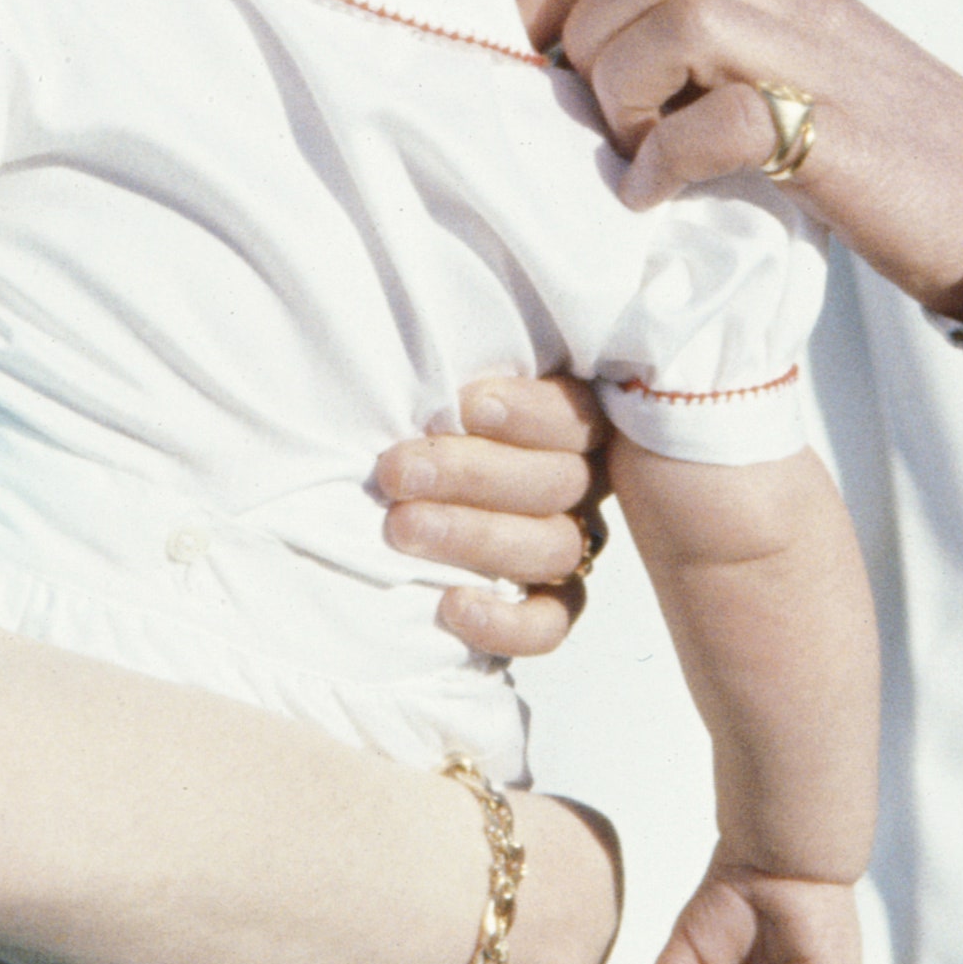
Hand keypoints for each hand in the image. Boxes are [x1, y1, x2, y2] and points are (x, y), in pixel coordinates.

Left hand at [376, 374, 615, 660]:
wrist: (386, 491)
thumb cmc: (409, 423)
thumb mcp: (432, 389)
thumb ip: (448, 381)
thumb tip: (417, 339)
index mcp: (565, 420)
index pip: (576, 416)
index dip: (528, 413)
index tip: (463, 405)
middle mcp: (576, 482)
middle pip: (558, 483)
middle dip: (472, 475)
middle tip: (397, 472)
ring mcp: (566, 544)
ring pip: (553, 547)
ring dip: (474, 537)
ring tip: (401, 528)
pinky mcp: (549, 604)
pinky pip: (550, 624)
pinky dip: (507, 623)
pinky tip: (451, 606)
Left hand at [523, 0, 962, 315]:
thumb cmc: (889, 163)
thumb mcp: (796, 80)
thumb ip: (721, 59)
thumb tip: (610, 78)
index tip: (534, 53)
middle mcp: (793, 2)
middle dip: (586, 38)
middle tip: (594, 119)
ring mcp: (819, 61)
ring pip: (675, 17)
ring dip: (624, 91)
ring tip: (630, 154)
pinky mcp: (839, 135)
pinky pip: (722, 117)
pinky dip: (668, 158)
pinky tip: (659, 197)